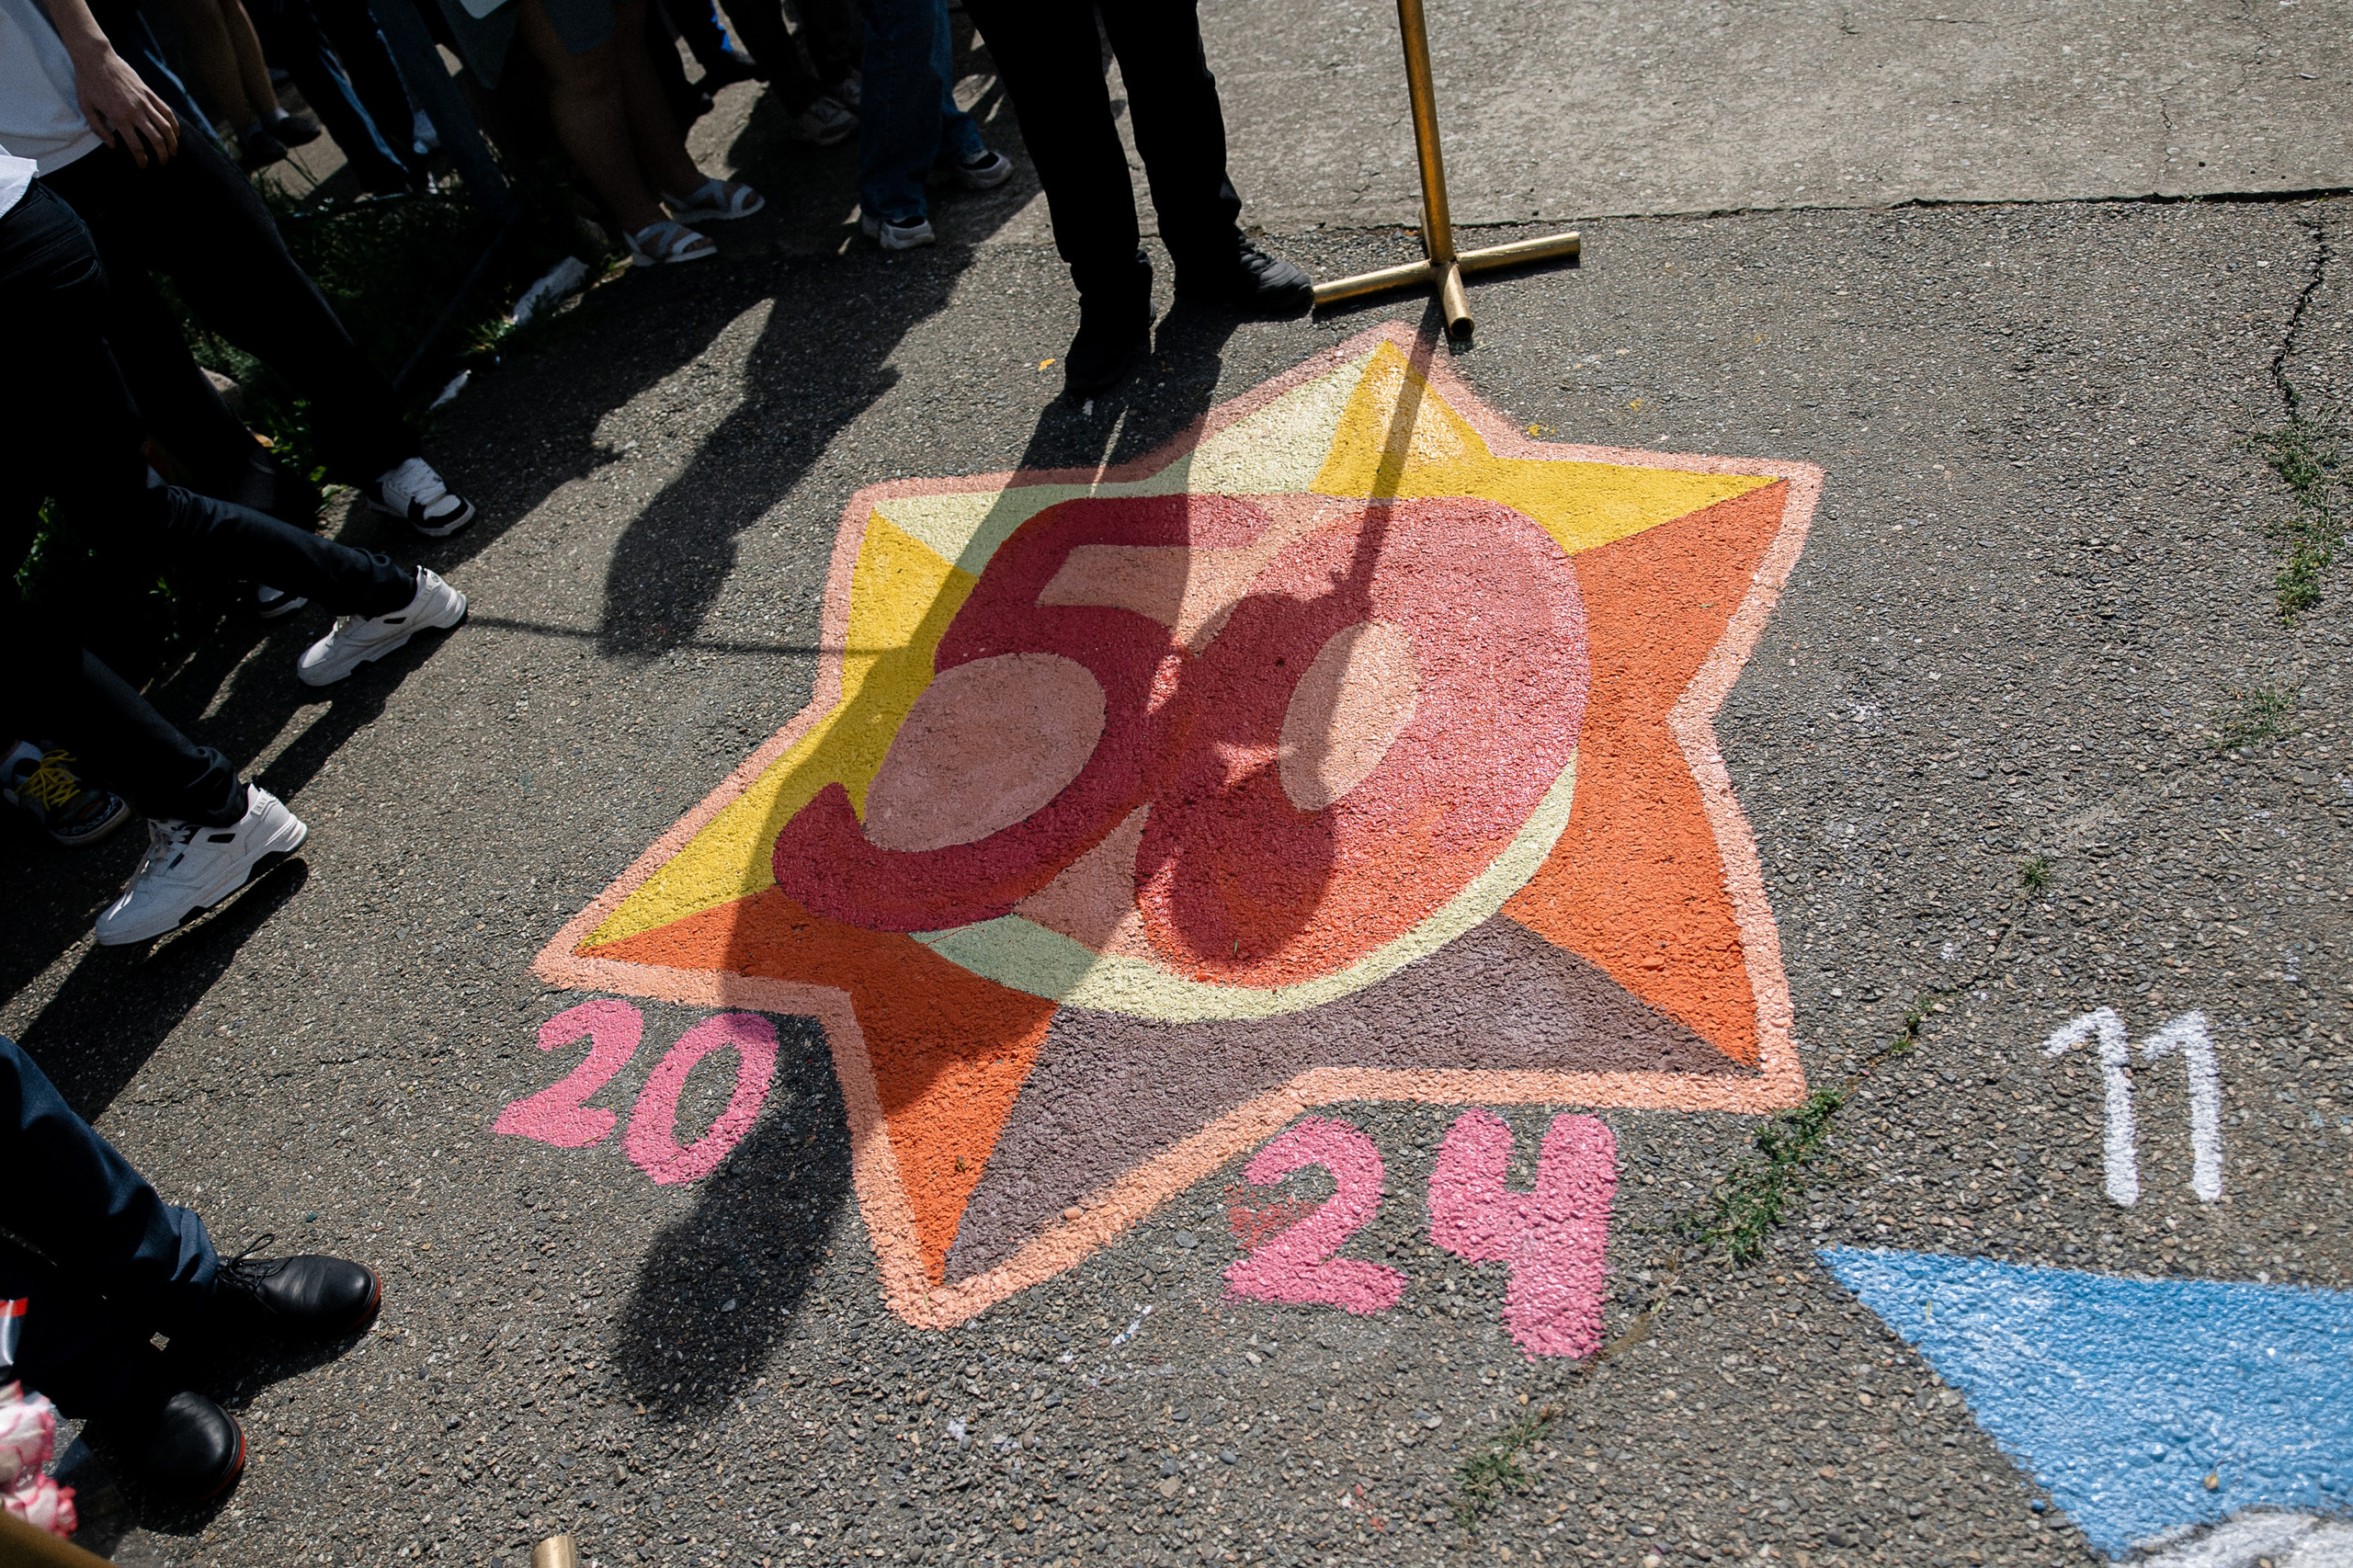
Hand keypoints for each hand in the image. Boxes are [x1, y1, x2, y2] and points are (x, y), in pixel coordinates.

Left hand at [73, 46, 178, 165]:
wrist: (95, 58)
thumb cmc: (87, 82)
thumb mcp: (86, 107)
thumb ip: (99, 129)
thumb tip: (113, 145)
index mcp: (119, 117)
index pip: (136, 145)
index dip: (142, 159)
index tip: (144, 165)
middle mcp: (135, 111)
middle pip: (156, 139)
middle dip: (162, 154)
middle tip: (163, 162)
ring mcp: (144, 101)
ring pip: (165, 126)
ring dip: (172, 141)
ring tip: (174, 151)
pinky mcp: (148, 92)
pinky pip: (166, 110)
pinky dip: (173, 123)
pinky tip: (175, 131)